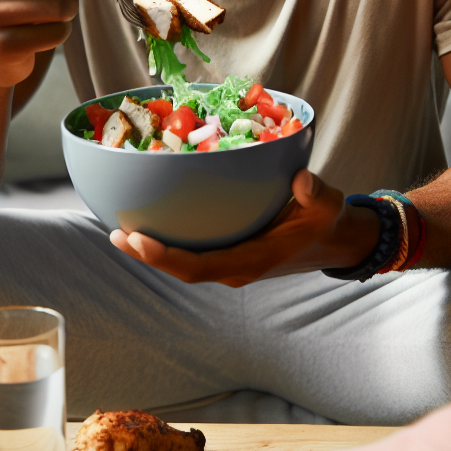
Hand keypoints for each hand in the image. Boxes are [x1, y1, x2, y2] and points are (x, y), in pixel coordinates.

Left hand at [109, 170, 379, 286]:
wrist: (334, 241)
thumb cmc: (326, 220)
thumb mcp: (327, 203)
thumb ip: (315, 193)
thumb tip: (302, 182)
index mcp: (253, 260)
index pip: (200, 266)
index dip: (166, 258)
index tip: (138, 241)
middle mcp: (235, 267)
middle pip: (181, 269)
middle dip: (147, 254)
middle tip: (117, 232)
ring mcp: (231, 263)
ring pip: (183, 263)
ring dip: (151, 250)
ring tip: (119, 230)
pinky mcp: (229, 253)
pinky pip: (192, 252)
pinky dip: (167, 242)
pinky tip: (148, 222)